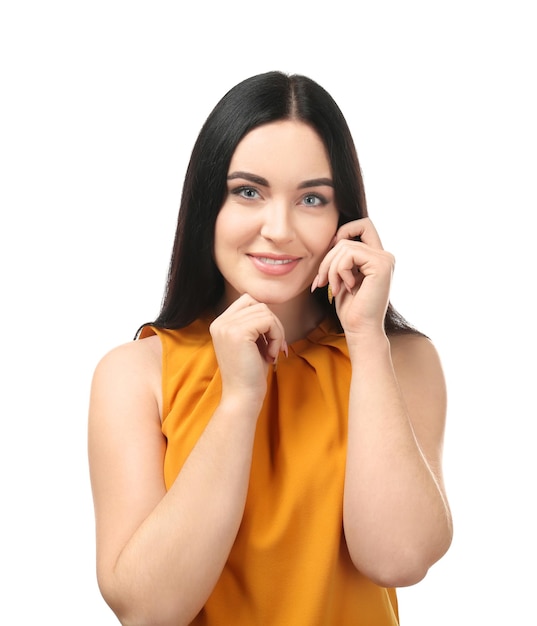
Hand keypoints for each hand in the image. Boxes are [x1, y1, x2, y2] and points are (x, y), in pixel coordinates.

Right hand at [210, 294, 286, 405]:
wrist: (242, 396)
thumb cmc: (250, 374)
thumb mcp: (251, 343)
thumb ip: (255, 324)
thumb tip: (271, 310)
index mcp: (220, 323)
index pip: (248, 301)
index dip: (265, 317)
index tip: (270, 339)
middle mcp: (220, 322)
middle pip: (258, 304)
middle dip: (274, 324)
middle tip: (276, 347)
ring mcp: (227, 326)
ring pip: (265, 312)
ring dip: (276, 332)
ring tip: (272, 352)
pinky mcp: (238, 332)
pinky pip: (268, 322)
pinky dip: (276, 337)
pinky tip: (271, 354)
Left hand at [312, 218, 393, 336]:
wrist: (360, 329)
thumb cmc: (350, 308)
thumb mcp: (343, 277)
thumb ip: (343, 257)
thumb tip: (332, 238)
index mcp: (377, 257)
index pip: (362, 225)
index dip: (343, 232)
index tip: (330, 256)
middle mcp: (384, 255)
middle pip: (346, 237)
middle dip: (327, 258)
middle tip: (322, 281)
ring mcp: (385, 259)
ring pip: (344, 246)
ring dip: (331, 268)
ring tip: (335, 288)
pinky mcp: (381, 265)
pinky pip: (349, 254)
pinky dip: (339, 271)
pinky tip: (347, 287)